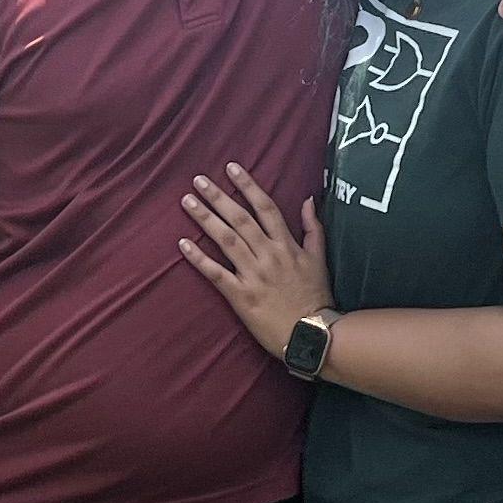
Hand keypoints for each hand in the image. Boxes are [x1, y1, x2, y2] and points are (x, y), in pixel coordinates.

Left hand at [179, 162, 328, 360]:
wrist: (312, 334)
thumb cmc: (316, 297)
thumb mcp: (319, 259)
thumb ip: (312, 228)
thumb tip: (308, 200)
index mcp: (286, 245)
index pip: (265, 207)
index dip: (247, 186)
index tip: (231, 168)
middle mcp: (268, 255)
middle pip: (240, 219)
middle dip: (218, 197)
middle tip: (198, 180)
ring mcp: (253, 275)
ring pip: (226, 240)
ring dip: (205, 219)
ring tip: (188, 202)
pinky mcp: (241, 296)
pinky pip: (216, 274)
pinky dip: (199, 259)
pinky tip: (183, 244)